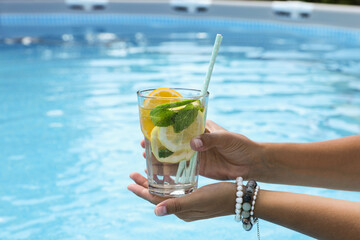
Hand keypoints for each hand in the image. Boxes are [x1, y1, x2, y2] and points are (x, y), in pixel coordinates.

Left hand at [127, 172, 235, 220]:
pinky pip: (176, 190)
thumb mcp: (197, 200)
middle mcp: (183, 208)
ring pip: (166, 192)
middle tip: (132, 173)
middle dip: (144, 185)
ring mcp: (190, 203)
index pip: (155, 200)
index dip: (141, 190)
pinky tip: (167, 176)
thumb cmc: (220, 198)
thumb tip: (155, 211)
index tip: (129, 181)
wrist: (241, 197)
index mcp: (181, 210)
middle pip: (158, 195)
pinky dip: (168, 183)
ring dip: (155, 183)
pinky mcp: (196, 197)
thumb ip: (176, 205)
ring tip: (145, 173)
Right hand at [141, 120, 262, 180]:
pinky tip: (159, 171)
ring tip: (146, 157)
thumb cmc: (241, 145)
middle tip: (143, 144)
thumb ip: (210, 140)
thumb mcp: (226, 139)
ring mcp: (196, 154)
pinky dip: (171, 169)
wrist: (252, 164)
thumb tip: (193, 143)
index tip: (151, 128)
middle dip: (158, 142)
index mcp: (202, 127)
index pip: (180, 124)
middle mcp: (196, 139)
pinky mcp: (199, 167)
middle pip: (173, 140)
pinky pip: (182, 167)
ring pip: (175, 154)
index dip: (165, 126)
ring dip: (161, 156)